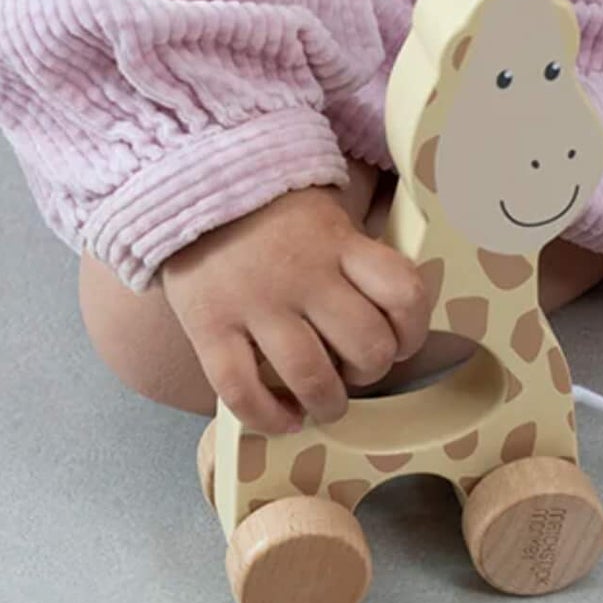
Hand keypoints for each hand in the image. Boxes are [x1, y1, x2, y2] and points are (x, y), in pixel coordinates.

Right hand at [160, 183, 431, 435]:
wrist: (189, 184)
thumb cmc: (270, 212)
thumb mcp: (327, 216)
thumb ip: (357, 258)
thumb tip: (389, 315)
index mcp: (340, 244)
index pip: (404, 294)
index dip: (413, 330)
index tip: (401, 341)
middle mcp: (304, 275)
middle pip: (367, 345)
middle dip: (371, 371)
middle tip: (355, 370)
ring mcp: (255, 303)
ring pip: (313, 377)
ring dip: (328, 404)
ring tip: (323, 404)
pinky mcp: (209, 325)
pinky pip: (242, 391)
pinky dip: (269, 418)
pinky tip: (282, 418)